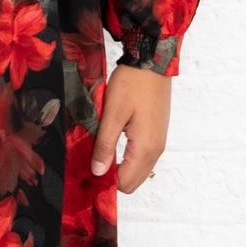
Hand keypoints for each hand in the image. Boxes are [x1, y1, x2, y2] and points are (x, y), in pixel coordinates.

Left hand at [91, 62, 169, 193]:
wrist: (153, 62)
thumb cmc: (132, 83)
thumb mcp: (112, 114)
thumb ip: (105, 145)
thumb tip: (98, 172)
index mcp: (145, 148)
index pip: (125, 183)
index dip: (105, 182)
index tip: (87, 171)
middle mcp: (156, 150)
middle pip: (133, 183)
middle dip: (112, 179)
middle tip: (92, 163)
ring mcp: (159, 143)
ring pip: (138, 171)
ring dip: (120, 168)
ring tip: (99, 153)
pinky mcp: (157, 134)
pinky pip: (142, 158)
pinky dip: (127, 159)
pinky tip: (113, 144)